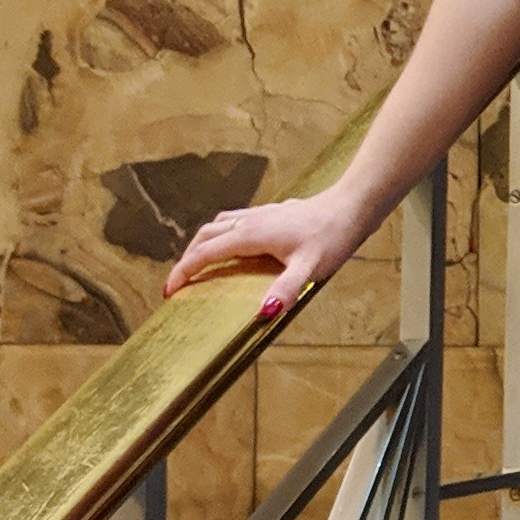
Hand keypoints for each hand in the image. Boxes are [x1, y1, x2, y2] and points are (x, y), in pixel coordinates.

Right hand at [161, 185, 361, 313]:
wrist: (350, 208)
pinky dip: (220, 235)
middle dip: (187, 258)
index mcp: (250, 235)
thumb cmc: (331, 237)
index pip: (205, 253)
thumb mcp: (310, 269)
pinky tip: (232, 246)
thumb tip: (263, 312)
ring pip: (217, 225)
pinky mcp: (270, 213)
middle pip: (204, 236)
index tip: (169, 290)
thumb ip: (287, 290)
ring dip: (202, 244)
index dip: (184, 272)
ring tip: (197, 265)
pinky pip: (233, 221)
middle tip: (179, 283)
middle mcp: (249, 222)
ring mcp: (259, 215)